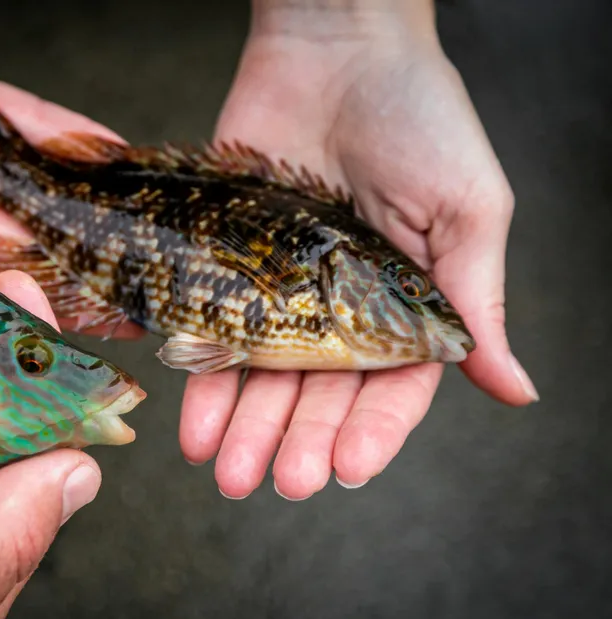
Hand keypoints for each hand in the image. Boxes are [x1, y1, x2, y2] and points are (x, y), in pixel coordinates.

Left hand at [178, 2, 537, 499]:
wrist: (335, 44)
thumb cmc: (419, 116)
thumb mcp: (466, 210)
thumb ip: (476, 302)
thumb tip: (516, 390)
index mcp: (406, 304)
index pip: (392, 387)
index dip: (370, 432)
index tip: (346, 471)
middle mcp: (340, 306)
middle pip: (317, 392)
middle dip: (298, 440)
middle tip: (277, 482)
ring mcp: (280, 286)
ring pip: (262, 374)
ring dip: (244, 425)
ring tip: (226, 471)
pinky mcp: (229, 259)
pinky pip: (213, 325)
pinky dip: (203, 374)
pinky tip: (193, 419)